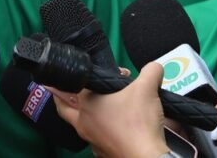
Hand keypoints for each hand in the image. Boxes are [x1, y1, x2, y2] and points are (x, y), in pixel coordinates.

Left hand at [47, 62, 168, 157]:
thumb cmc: (139, 123)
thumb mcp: (147, 89)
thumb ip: (151, 71)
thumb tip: (155, 67)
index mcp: (86, 104)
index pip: (74, 84)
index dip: (90, 75)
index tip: (102, 73)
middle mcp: (83, 123)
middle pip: (63, 108)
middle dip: (61, 98)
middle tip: (61, 90)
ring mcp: (92, 141)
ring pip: (80, 126)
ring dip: (85, 116)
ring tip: (98, 108)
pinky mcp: (103, 154)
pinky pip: (96, 140)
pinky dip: (101, 132)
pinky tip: (113, 129)